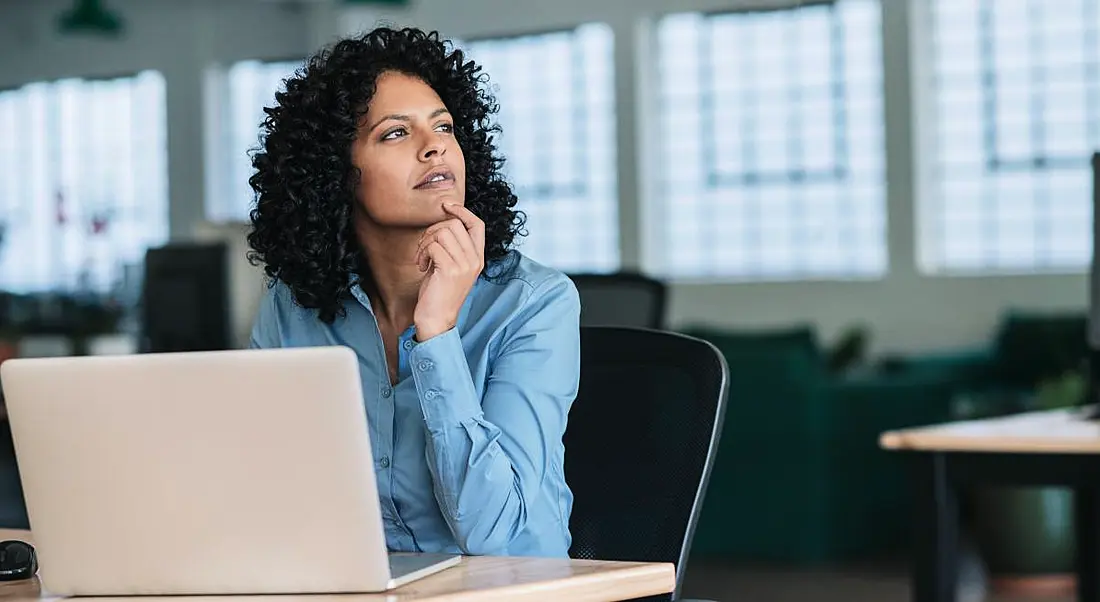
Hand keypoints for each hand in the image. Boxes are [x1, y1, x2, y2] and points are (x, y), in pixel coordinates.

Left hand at [414, 203, 484, 340]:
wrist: (437, 320)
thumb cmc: (439, 293)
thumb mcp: (451, 266)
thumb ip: (452, 246)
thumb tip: (442, 221)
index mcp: (478, 258)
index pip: (478, 224)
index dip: (462, 211)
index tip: (446, 205)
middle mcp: (475, 260)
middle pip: (455, 224)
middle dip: (433, 230)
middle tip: (424, 246)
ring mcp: (464, 265)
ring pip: (442, 232)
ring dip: (425, 241)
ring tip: (422, 258)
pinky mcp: (451, 270)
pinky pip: (433, 245)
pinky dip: (422, 253)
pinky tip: (422, 266)